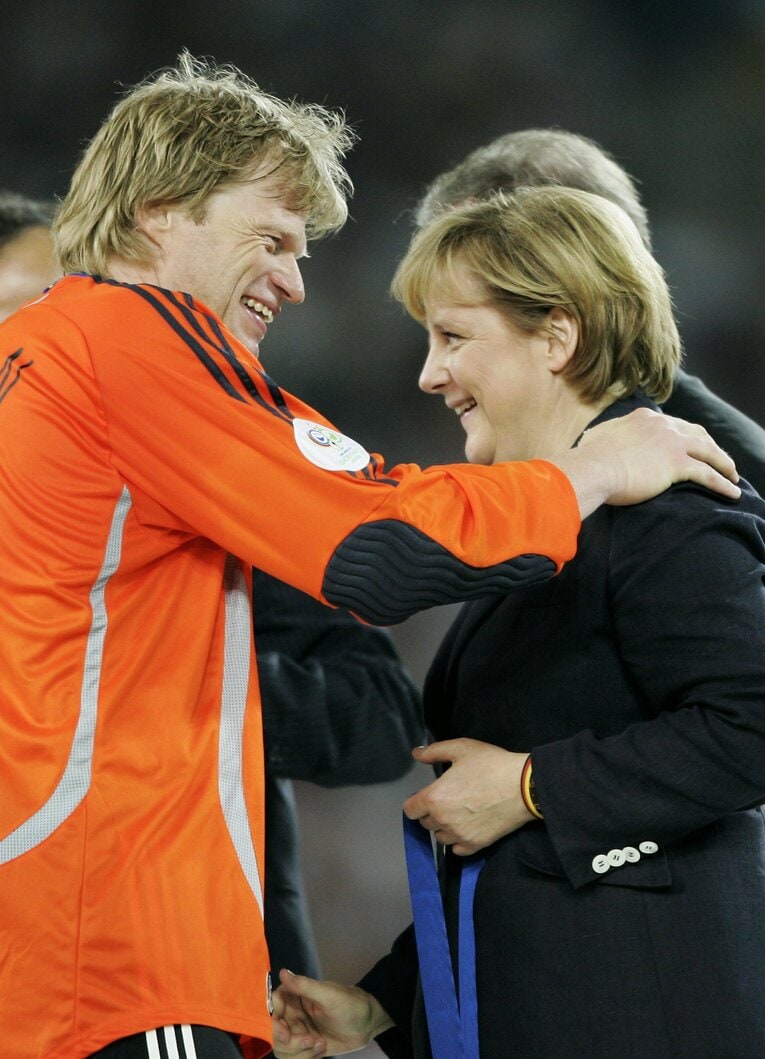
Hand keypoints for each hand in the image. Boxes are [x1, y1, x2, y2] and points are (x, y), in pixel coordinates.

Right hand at [271, 969, 393, 1057]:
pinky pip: (293, 1057)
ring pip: (282, 1049)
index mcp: (294, 996)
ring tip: (320, 1044)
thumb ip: (304, 986)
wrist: (368, 1024)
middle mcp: (292, 1014)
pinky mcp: (304, 1046)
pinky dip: (306, 1057)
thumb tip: (282, 972)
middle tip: (310, 1040)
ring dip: (300, 1052)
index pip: (271, 1008)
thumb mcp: (328, 995)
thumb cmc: (350, 1004)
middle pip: (274, 1033)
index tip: (285, 1030)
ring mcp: (298, 1031)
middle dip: (291, 1042)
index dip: (273, 1022)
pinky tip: (322, 1049)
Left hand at [403, 738, 532, 854]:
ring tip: (459, 812)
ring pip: (440, 837)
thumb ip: (434, 751)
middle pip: (425, 823)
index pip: (410, 810)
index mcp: (434, 798)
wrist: (522, 787)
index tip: (427, 795)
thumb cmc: (490, 765)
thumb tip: (416, 753)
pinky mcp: (475, 845)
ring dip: (444, 827)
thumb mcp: (461, 748)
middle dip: (432, 812)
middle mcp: (442, 821)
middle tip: (448, 799)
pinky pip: (456, 850)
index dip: (416, 801)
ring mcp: (458, 835)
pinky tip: (467, 827)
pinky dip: (458, 841)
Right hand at [553, 408, 739, 518]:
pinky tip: (732, 492)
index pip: (674, 425)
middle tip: (719, 460)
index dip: (686, 436)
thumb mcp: (597, 438)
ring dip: (724, 464)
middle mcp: (662, 425)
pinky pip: (708, 474)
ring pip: (709, 451)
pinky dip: (722, 483)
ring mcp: (672, 443)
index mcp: (645, 418)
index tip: (692, 446)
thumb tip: (596, 438)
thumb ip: (605, 435)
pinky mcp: (677, 464)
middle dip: (711, 447)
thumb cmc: (588, 458)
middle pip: (697, 434)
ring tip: (733, 476)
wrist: (592, 468)